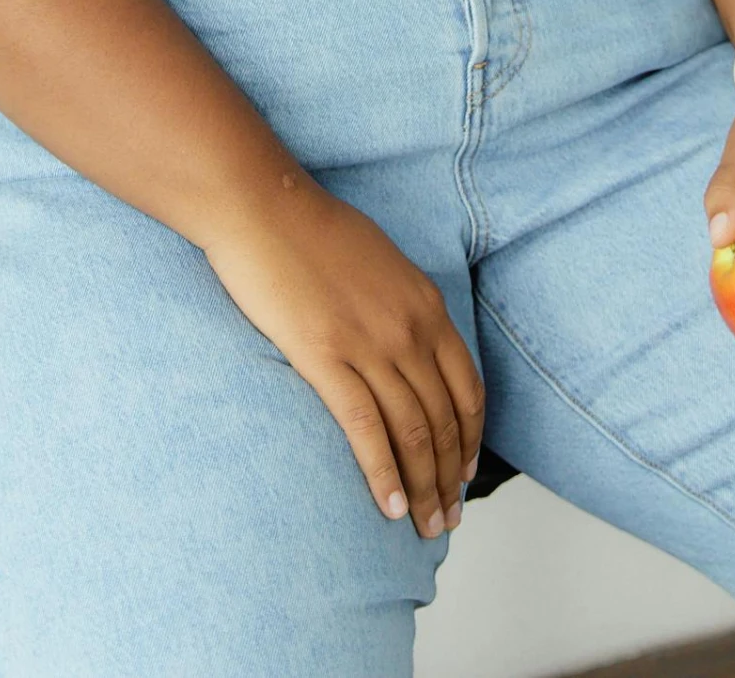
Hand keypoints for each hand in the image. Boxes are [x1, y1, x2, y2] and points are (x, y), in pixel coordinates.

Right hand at [201, 174, 484, 537]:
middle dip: (451, 477)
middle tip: (450, 518)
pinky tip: (390, 507)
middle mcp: (409, 329)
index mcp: (426, 305)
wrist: (264, 207)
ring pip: (412, 433)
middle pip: (443, 420)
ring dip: (424, 488)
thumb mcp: (381, 262)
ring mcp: (369, 345)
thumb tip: (410, 344)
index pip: (467, 389)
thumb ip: (403, 306)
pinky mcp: (326, 359)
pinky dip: (383, 475)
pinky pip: (365, 430)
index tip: (466, 472)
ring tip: (427, 527)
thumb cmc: (313, 230)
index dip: (470, 438)